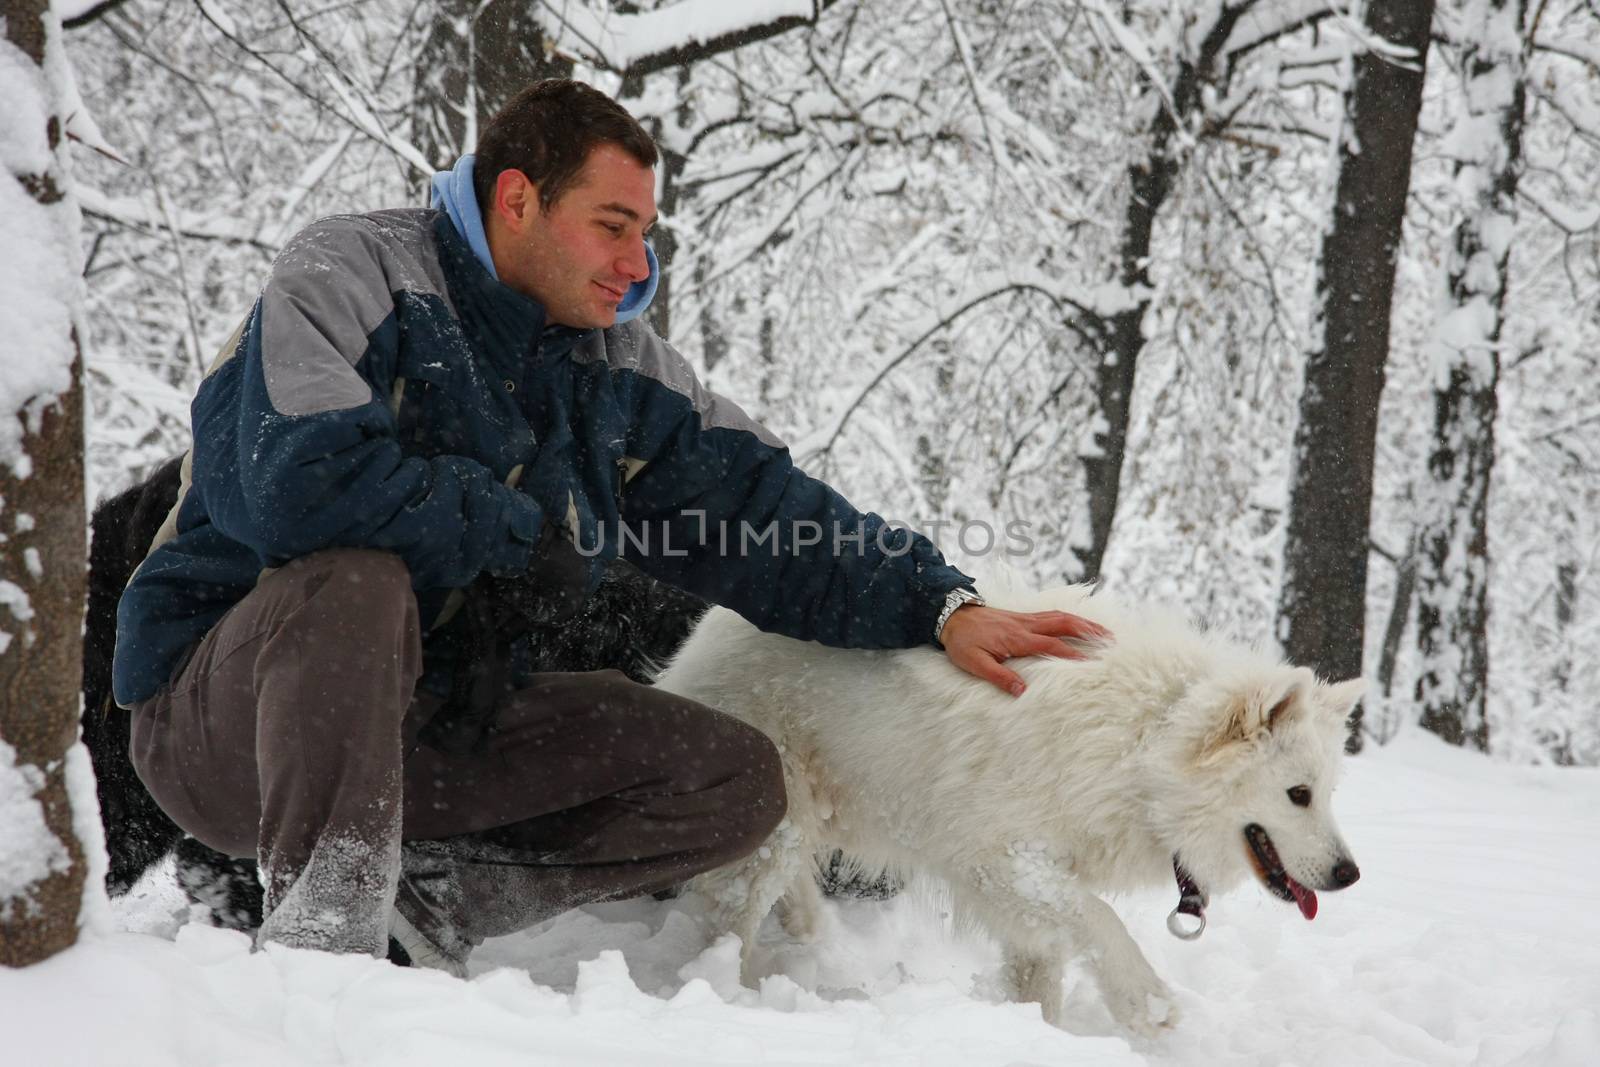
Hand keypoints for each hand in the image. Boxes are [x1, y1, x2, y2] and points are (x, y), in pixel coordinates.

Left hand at [939, 604, 1109, 696]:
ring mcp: (1025, 618)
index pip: (1051, 646)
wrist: (950, 616)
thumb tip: (1022, 691)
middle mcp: (1025, 625)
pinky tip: (1077, 623)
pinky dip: (1069, 618)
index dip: (1072, 655)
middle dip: (1089, 631)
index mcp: (1016, 638)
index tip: (1092, 664)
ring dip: (1083, 622)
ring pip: (1060, 616)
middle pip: (1063, 624)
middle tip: (1111, 639)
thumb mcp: (975, 664)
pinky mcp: (1022, 616)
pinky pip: (1051, 614)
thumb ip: (999, 677)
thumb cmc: (962, 642)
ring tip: (1103, 631)